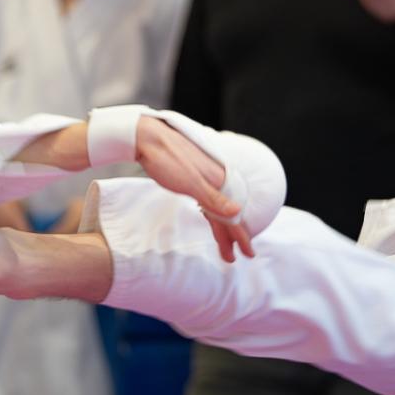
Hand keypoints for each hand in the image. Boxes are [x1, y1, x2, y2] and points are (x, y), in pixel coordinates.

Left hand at [135, 116, 253, 260]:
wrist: (146, 137)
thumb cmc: (167, 158)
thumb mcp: (190, 182)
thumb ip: (214, 199)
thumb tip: (238, 212)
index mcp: (219, 181)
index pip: (234, 216)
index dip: (241, 236)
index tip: (248, 254)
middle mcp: (215, 180)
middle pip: (226, 214)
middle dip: (230, 237)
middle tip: (231, 258)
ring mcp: (204, 178)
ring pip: (216, 209)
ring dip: (219, 228)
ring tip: (223, 246)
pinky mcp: (191, 177)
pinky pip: (207, 201)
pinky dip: (211, 213)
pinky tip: (209, 216)